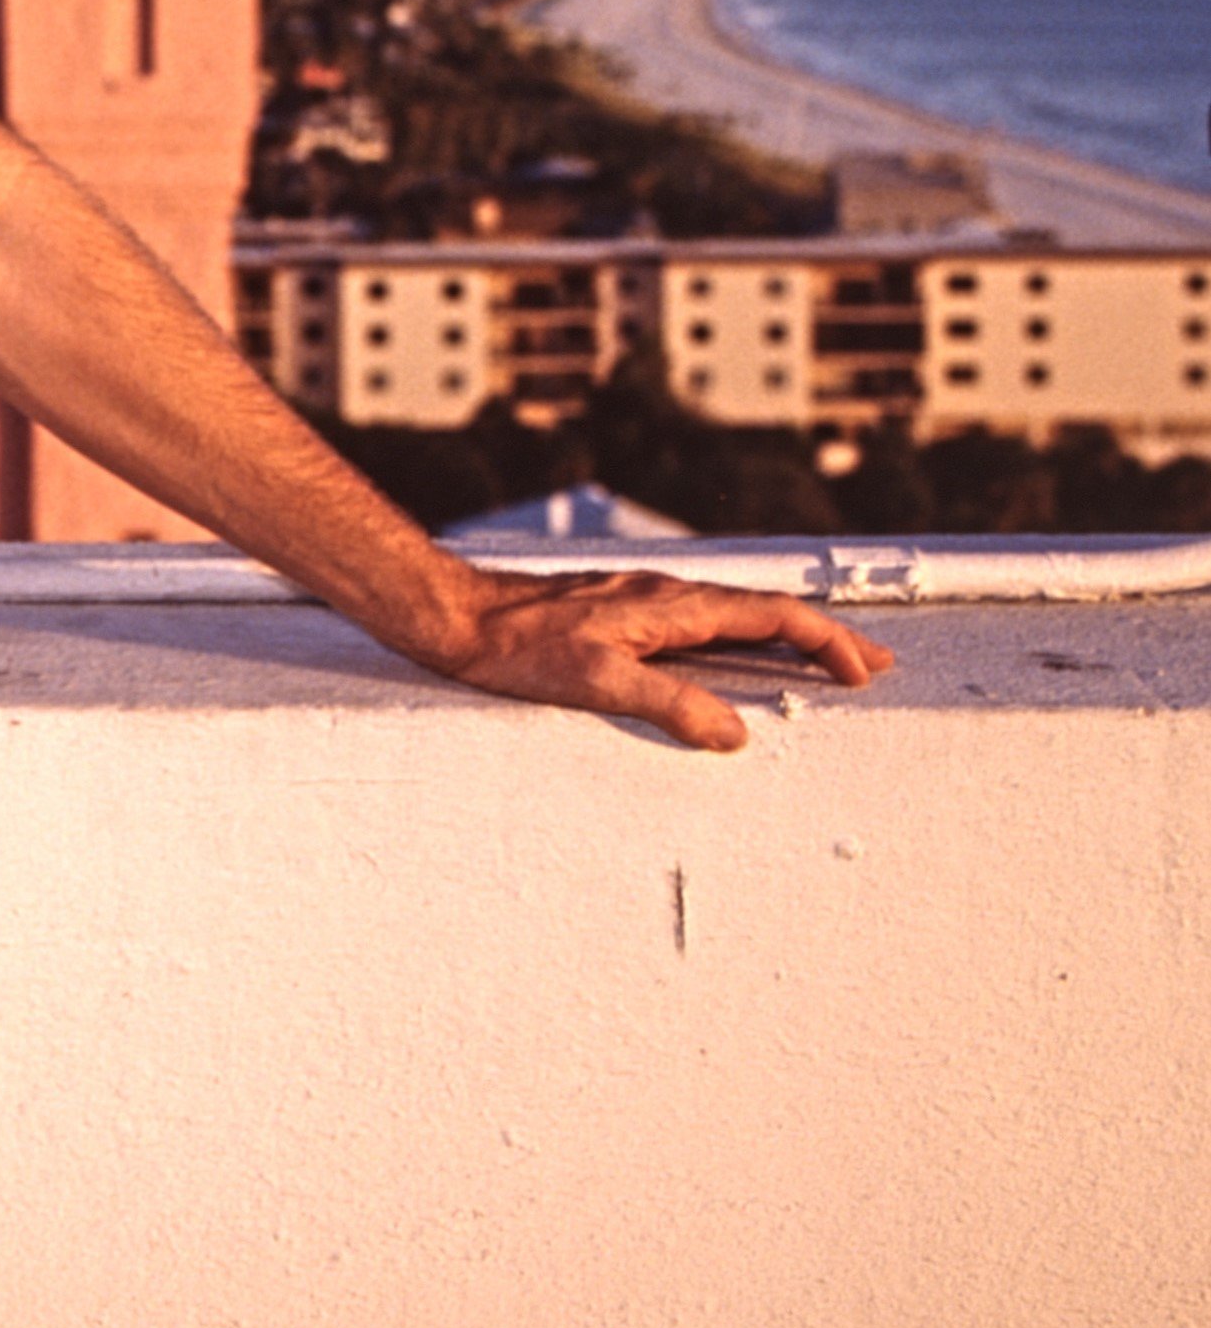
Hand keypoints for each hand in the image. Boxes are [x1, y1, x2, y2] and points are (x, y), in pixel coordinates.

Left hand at [425, 566, 893, 752]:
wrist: (455, 615)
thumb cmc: (516, 647)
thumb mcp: (595, 681)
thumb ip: (669, 705)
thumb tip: (736, 734)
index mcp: (671, 605)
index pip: (770, 616)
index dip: (824, 642)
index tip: (862, 673)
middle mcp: (665, 594)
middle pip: (762, 611)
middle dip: (821, 637)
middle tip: (871, 665)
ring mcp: (642, 600)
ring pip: (732, 614)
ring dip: (782, 637)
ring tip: (819, 661)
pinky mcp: (619, 610)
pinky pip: (699, 622)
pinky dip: (738, 638)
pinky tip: (732, 657)